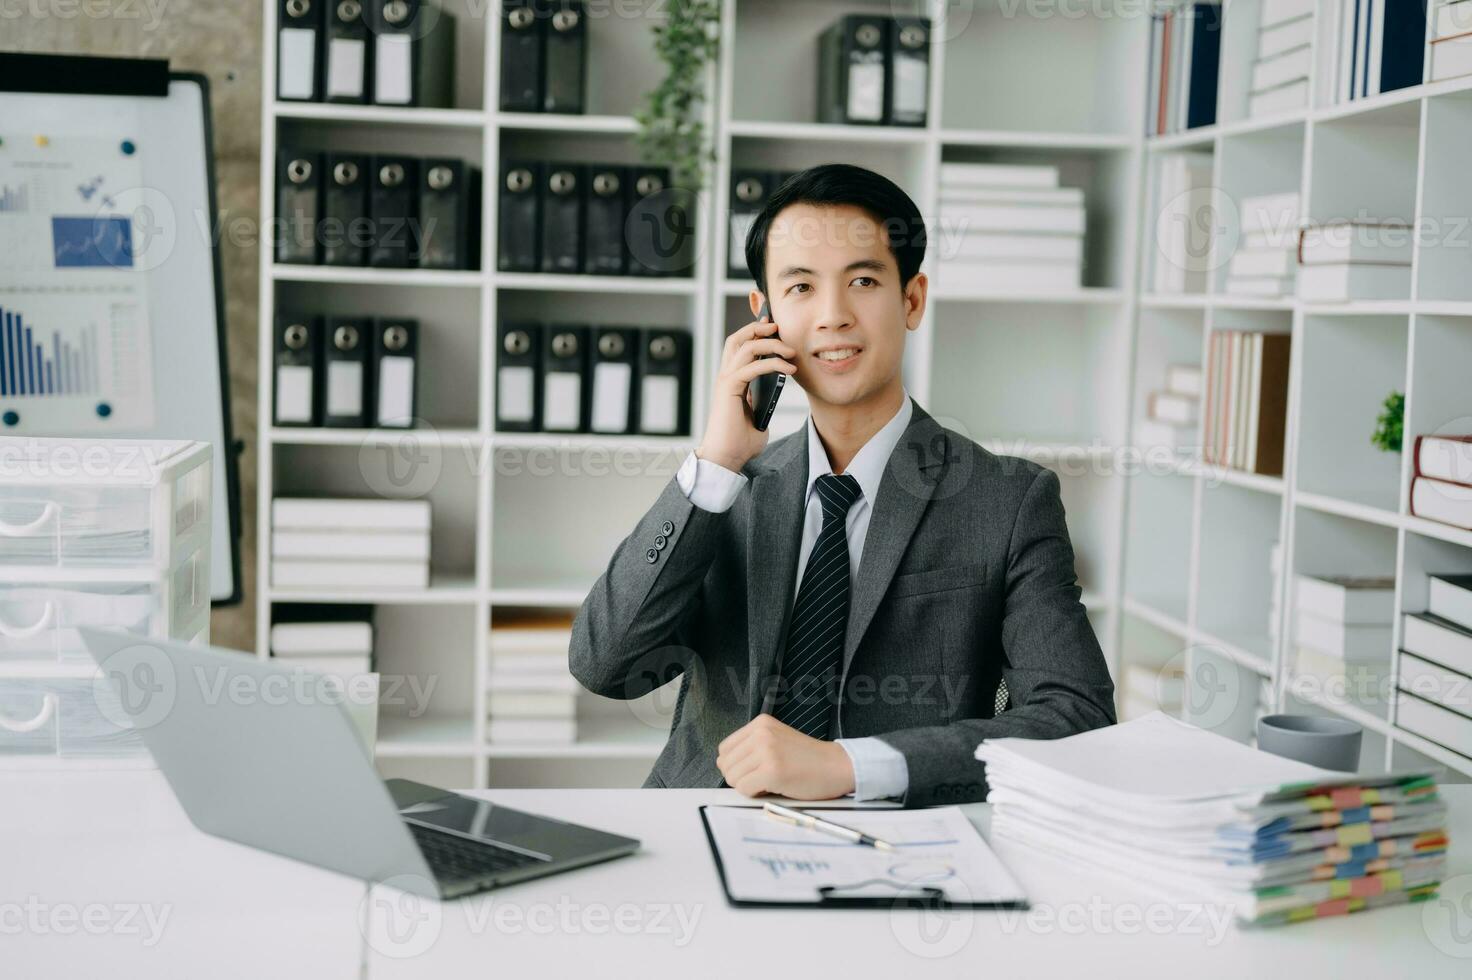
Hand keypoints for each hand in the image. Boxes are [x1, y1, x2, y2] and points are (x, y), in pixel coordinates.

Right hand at [695, 312, 796, 473]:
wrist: (726, 458)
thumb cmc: (740, 442)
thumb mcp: (759, 417)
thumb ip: (765, 404)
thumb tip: (776, 397)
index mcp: (733, 380)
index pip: (740, 347)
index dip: (755, 333)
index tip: (774, 328)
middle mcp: (727, 376)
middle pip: (737, 339)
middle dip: (758, 328)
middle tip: (778, 327)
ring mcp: (726, 380)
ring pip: (745, 347)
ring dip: (770, 344)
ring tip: (790, 351)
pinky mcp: (729, 389)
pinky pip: (752, 367)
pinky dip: (772, 364)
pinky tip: (788, 370)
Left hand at [716, 714, 855, 799]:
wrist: (837, 766)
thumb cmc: (808, 759)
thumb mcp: (777, 739)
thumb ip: (752, 746)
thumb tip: (725, 765)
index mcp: (760, 723)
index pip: (724, 749)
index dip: (736, 765)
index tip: (754, 769)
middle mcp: (761, 733)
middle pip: (725, 764)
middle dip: (740, 777)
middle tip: (762, 778)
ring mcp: (766, 751)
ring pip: (733, 778)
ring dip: (748, 786)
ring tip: (770, 782)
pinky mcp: (772, 771)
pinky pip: (744, 789)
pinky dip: (755, 794)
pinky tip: (773, 788)